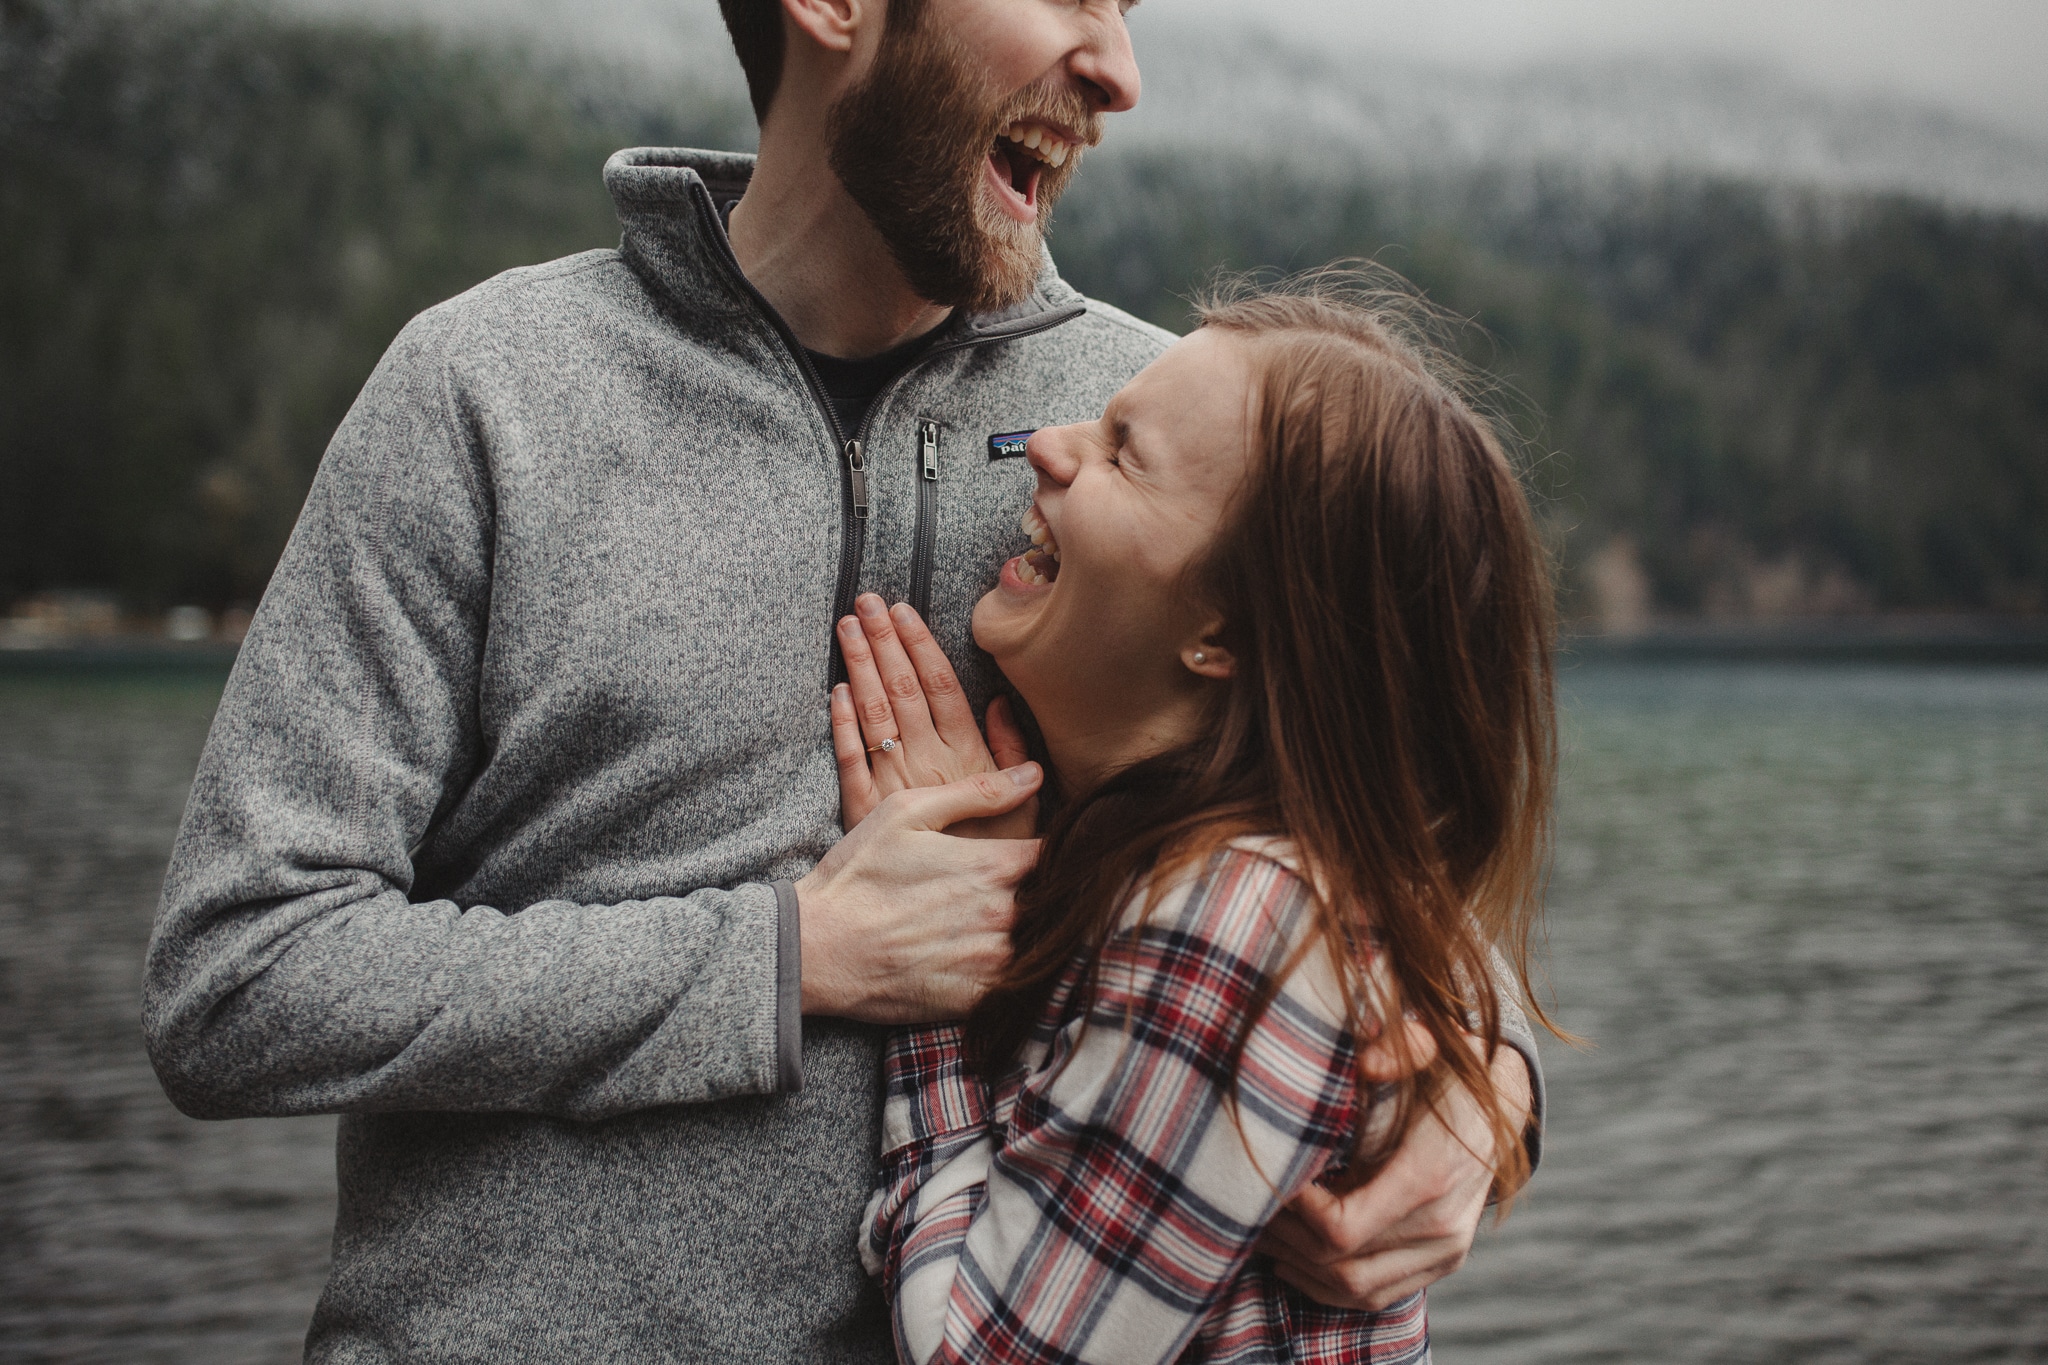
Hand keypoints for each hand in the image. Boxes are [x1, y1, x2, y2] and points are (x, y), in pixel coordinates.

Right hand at [796, 767, 1042, 1020]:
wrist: (815, 948)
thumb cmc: (858, 875)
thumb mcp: (906, 813)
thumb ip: (977, 793)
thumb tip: (1035, 773)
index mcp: (993, 865)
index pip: (1058, 855)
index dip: (1059, 852)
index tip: (1046, 854)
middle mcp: (1002, 914)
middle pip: (1056, 903)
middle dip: (1048, 895)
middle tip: (1030, 891)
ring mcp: (992, 962)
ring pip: (1043, 946)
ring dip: (1035, 935)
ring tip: (1003, 926)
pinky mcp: (977, 1000)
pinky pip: (1020, 988)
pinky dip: (1018, 975)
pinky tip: (989, 961)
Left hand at [832, 594, 1035, 838]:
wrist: (955, 910)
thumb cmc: (994, 855)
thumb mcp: (1024, 808)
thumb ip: (1011, 752)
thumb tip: (1001, 702)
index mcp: (964, 756)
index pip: (940, 687)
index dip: (919, 645)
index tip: (904, 611)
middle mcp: (926, 763)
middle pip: (902, 690)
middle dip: (882, 641)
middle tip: (865, 601)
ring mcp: (891, 784)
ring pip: (873, 715)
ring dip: (858, 668)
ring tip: (846, 627)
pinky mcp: (862, 809)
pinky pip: (848, 759)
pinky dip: (840, 723)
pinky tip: (834, 691)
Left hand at [1256, 1035, 1534, 1309]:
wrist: (1503, 1109)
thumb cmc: (1451, 1075)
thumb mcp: (1436, 1048)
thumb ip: (1405, 1046)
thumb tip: (1367, 1061)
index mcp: (1430, 1176)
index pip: (1343, 1227)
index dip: (1295, 1213)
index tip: (1269, 1180)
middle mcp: (1442, 1226)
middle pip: (1341, 1263)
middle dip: (1287, 1239)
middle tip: (1247, 1207)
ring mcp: (1446, 1252)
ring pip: (1355, 1288)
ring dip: (1300, 1266)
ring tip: (1262, 1232)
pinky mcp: (1442, 1263)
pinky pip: (1377, 1296)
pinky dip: (1328, 1287)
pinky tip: (1291, 1259)